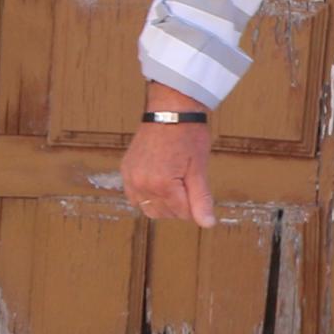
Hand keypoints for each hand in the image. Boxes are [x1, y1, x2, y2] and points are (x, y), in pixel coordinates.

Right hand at [119, 87, 216, 226]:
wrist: (170, 110)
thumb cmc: (188, 135)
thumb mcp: (199, 168)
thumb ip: (201, 199)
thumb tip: (207, 223)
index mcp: (162, 185)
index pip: (181, 213)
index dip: (193, 203)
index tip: (197, 186)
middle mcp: (141, 185)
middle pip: (163, 213)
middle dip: (178, 204)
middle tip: (187, 181)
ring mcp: (130, 177)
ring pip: (147, 207)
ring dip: (162, 201)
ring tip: (173, 181)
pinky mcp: (125, 170)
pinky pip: (134, 195)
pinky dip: (147, 194)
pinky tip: (159, 181)